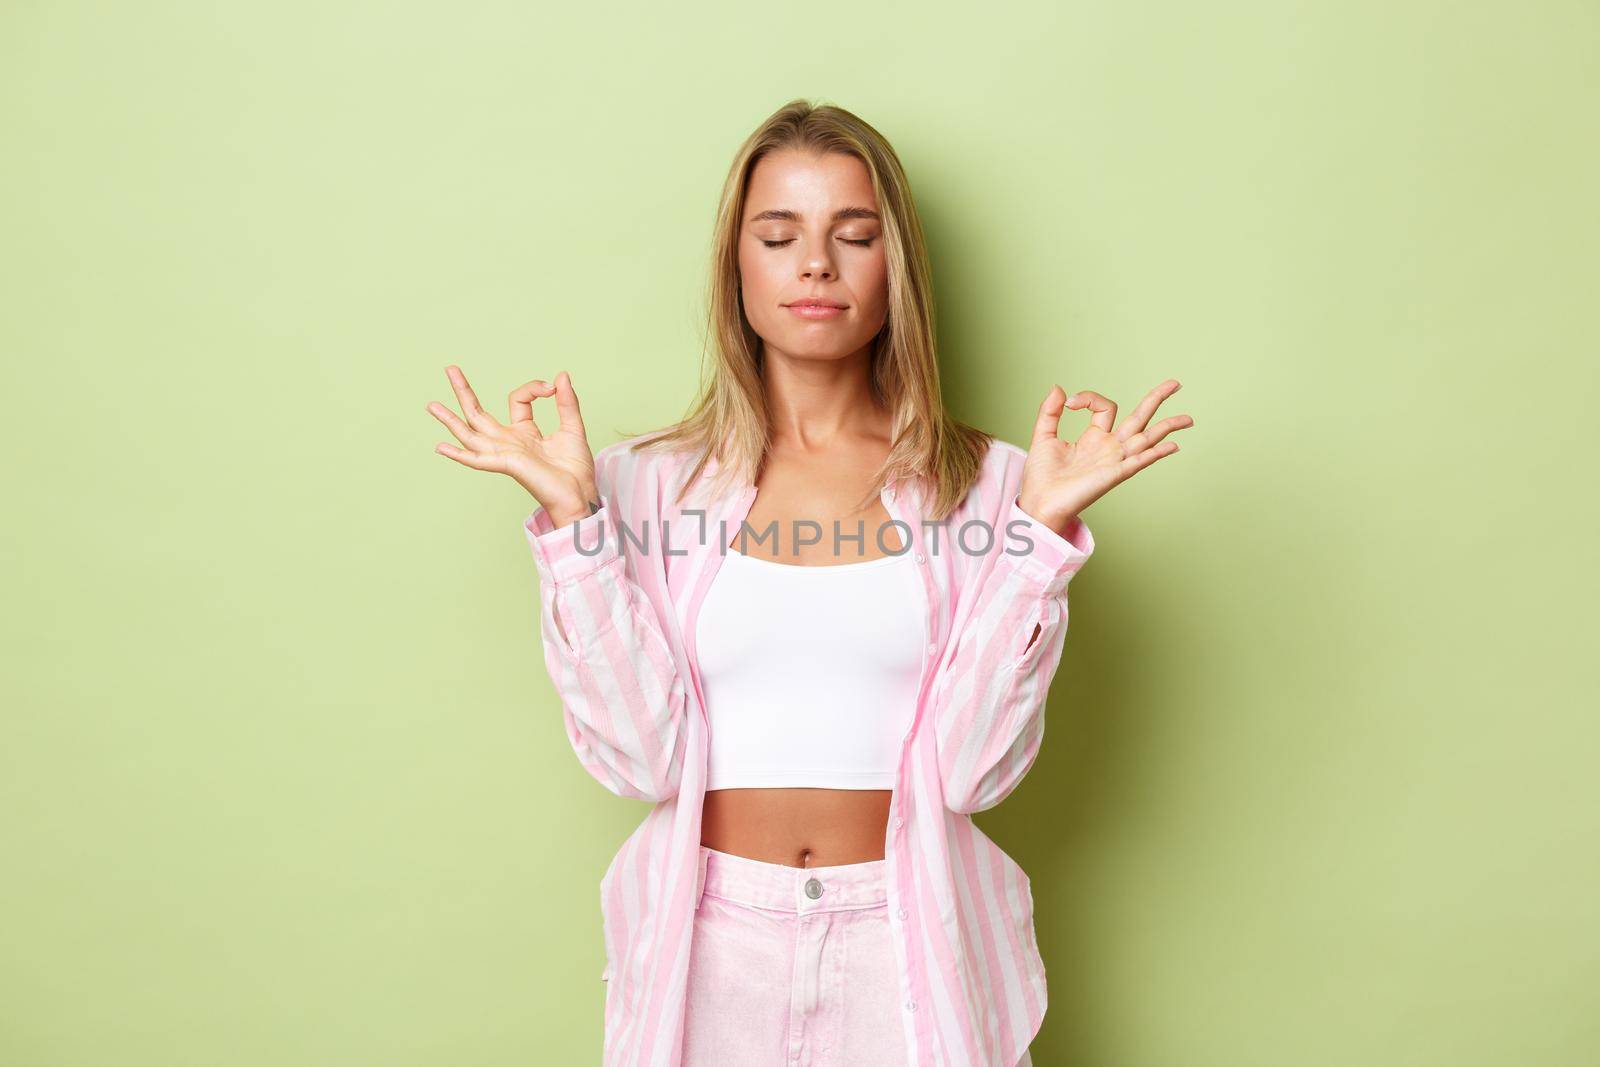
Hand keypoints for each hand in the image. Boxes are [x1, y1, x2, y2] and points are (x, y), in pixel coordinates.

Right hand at [427, 365, 598, 524]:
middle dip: (463, 391)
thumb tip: (561, 375)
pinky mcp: (507, 465)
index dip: (533, 388)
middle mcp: (509, 442)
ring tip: (431, 405)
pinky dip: (459, 454)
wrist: (580, 495)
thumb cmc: (575, 469)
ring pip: (470, 433)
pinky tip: (441, 447)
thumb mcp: (572, 427)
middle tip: (450, 369)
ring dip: (450, 419)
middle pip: (478, 413)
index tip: (551, 388)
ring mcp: (504, 454)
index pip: (517, 399)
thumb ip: (566, 402)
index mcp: (524, 433)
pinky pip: (478, 459)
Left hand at [1017, 379, 1193, 530]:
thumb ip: (1050, 412)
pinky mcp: (1114, 474)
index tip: (1070, 402)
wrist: (1039, 503)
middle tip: (1175, 383)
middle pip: (1139, 418)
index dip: (1090, 398)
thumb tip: (1058, 388)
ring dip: (1168, 427)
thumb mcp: (1043, 436)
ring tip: (1188, 418)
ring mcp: (1114, 460)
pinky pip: (1139, 461)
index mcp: (1093, 438)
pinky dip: (1156, 453)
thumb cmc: (1041, 477)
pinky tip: (1173, 446)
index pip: (1105, 407)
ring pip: (1146, 438)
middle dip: (1157, 400)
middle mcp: (1108, 448)